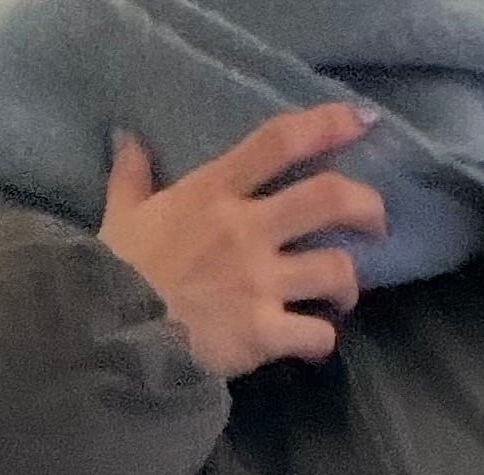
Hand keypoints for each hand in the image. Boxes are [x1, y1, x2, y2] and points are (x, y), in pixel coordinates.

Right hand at [98, 101, 388, 378]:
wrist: (107, 339)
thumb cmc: (114, 274)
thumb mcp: (120, 217)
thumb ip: (132, 179)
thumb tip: (130, 142)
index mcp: (214, 192)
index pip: (281, 141)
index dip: (328, 125)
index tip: (363, 121)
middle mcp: (246, 229)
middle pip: (330, 198)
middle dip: (367, 208)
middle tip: (375, 224)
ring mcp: (259, 283)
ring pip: (336, 270)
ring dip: (349, 284)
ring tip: (342, 296)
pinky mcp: (262, 334)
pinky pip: (316, 335)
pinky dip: (322, 340)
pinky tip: (314, 343)